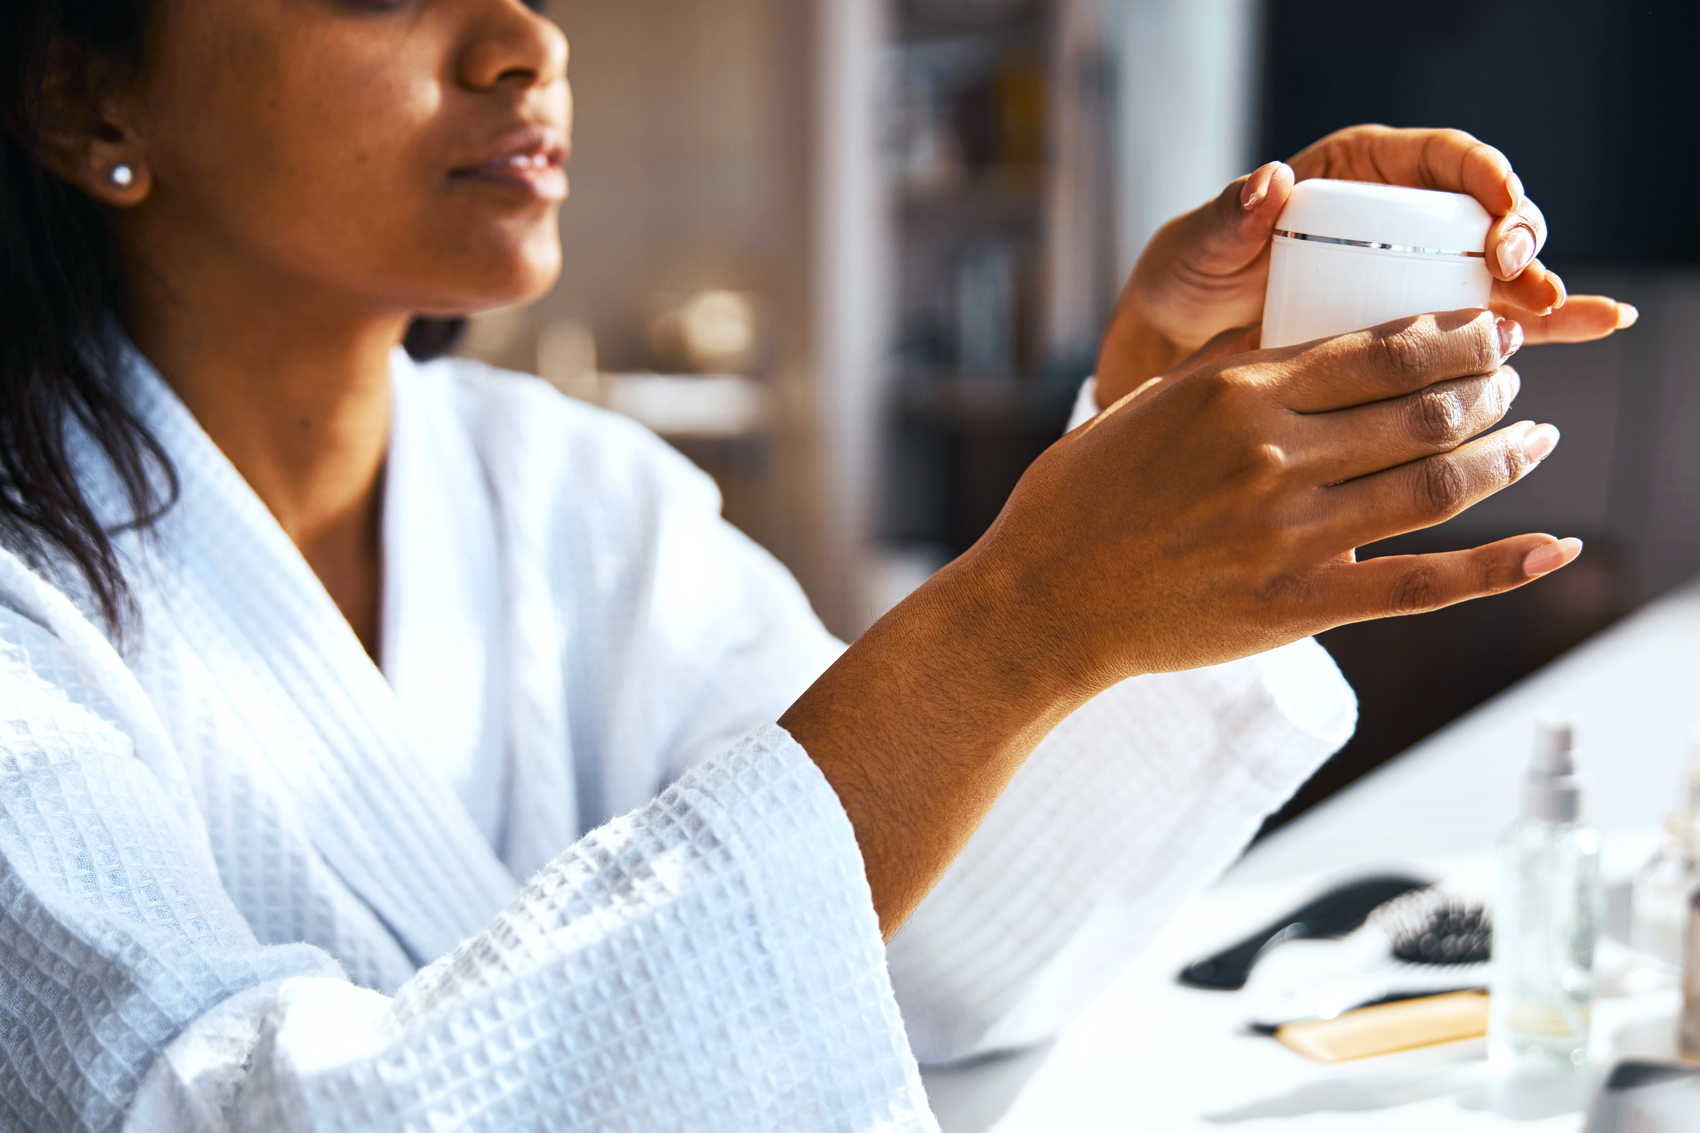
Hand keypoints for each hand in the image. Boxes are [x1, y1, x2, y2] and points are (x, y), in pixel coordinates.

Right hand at [987, 308, 1574, 681]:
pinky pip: (1420, 584)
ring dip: (1504, 455)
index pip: (1381, 350)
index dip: (1455, 335)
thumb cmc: (1077, 498)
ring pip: (1435, 485)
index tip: (1490, 328)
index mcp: (1236, 395)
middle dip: (1488, 385)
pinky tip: (1555, 547)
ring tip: (1533, 437)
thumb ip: (1222, 368)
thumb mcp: (1142, 403)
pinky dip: (1499, 567)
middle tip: (1513, 377)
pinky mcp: (1296, 606)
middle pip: (1424, 409)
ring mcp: (1289, 534)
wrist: (1042, 601)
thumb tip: (1288, 330)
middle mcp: (1273, 456)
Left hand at [1097, 125, 1638, 406]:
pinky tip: (1591, 323)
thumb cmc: (1187, 278)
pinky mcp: (1416, 326)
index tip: (1500, 209)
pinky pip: (1485, 321)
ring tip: (1555, 312)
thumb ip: (1230, 217)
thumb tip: (1267, 181)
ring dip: (1535, 288)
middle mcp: (1398, 217)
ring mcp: (1412, 272)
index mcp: (1356, 173)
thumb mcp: (1198, 245)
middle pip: (1484, 213)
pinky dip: (1537, 323)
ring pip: (1496, 270)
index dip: (1483, 178)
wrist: (1177, 346)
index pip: (1440, 159)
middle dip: (1516, 238)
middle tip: (1518, 275)